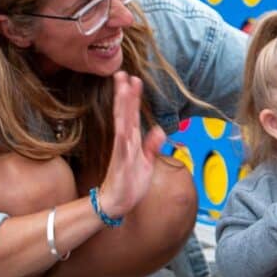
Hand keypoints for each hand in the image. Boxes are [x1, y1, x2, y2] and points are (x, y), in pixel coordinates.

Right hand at [98, 71, 165, 218]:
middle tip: (123, 73)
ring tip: (122, 88)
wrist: (117, 203)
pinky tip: (123, 119)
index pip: (132, 114)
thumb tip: (158, 130)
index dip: (133, 97)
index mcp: (131, 140)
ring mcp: (122, 150)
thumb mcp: (146, 162)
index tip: (134, 79)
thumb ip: (151, 145)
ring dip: (122, 105)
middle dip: (124, 93)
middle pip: (125, 113)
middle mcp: (125, 142)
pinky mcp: (121, 162)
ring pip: (122, 123)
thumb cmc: (130, 183)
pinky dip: (122, 131)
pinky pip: (122, 145)